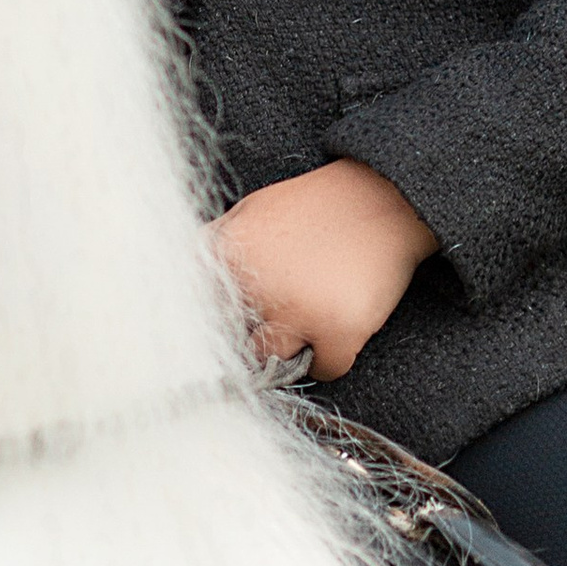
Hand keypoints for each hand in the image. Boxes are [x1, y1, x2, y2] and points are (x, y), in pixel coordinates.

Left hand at [214, 160, 438, 380]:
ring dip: (291, 344)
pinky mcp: (338, 331)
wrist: (385, 197)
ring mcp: (297, 311)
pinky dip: (333, 355)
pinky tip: (340, 322)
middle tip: (280, 309)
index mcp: (228, 254)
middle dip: (254, 331)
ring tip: (311, 312)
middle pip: (235, 339)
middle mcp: (256, 286)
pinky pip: (325, 369)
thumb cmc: (317, 206)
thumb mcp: (253, 211)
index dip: (210, 321)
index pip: (194, 311)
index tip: (227, 323)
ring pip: (273, 358)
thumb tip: (181, 284)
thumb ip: (219, 247)